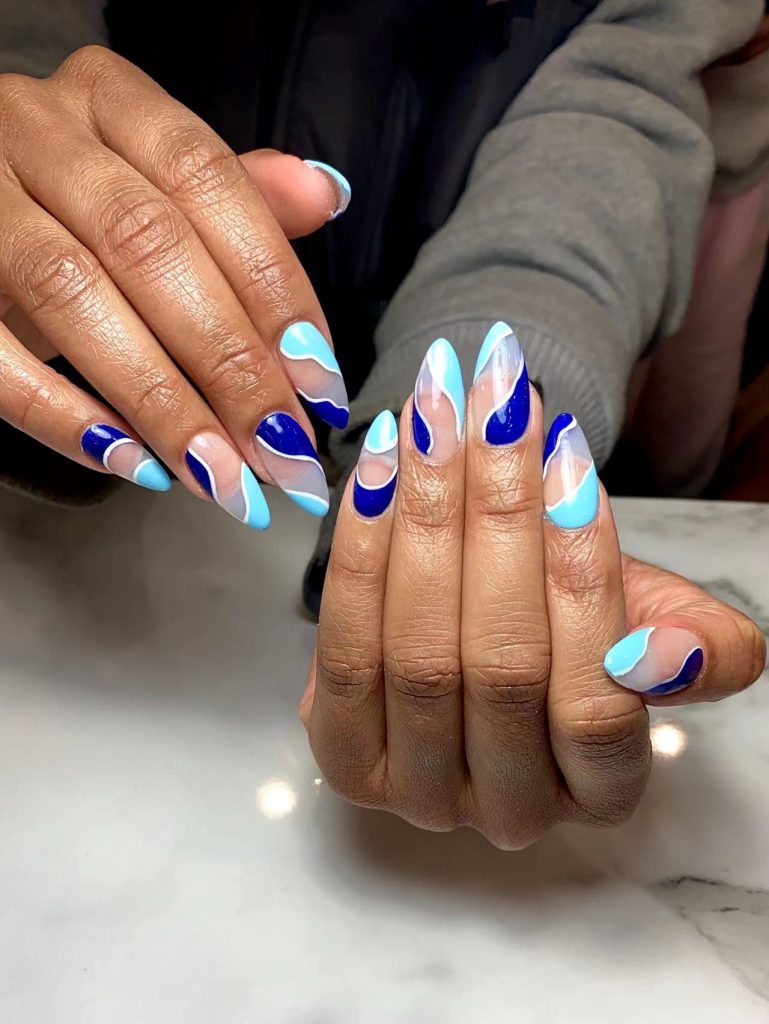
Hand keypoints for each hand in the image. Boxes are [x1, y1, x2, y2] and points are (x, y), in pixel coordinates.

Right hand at [0, 48, 350, 527]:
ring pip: (71, 295)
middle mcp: (36, 129)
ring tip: (221, 477)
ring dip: (160, 400)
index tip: (320, 382)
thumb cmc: (76, 208)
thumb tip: (326, 193)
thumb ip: (237, 197)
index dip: (273, 286)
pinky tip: (130, 461)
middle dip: (229, 362)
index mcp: (111, 100)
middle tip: (282, 450)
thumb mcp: (153, 189)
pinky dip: (61, 414)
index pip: (209, 180)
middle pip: (148, 244)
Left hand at [301, 327, 765, 847]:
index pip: (597, 702)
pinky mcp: (344, 756)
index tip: (569, 460)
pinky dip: (360, 552)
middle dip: (499, 519)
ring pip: (419, 656)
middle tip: (494, 406)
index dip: (585, 580)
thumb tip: (666, 655)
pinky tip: (380, 469)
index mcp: (601, 789)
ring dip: (426, 519)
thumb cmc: (574, 615)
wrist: (486, 616)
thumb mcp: (660, 623)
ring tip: (435, 415)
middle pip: (500, 668)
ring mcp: (418, 793)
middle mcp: (511, 810)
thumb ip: (701, 649)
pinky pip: (347, 650)